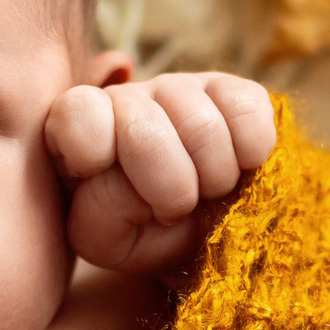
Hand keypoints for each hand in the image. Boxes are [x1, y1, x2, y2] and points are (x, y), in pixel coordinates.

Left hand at [45, 72, 274, 274]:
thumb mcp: (108, 240)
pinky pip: (247, 108)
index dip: (95, 153)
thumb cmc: (144, 235)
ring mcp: (179, 88)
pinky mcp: (232, 90)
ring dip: (214, 179)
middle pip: (143, 128)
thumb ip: (100, 210)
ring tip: (209, 194)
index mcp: (81, 129)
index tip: (112, 189)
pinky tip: (241, 169)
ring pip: (200, 123)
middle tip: (175, 209)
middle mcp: (127, 97)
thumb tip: (128, 174)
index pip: (79, 112)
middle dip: (169, 187)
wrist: (203, 242)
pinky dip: (251, 153)